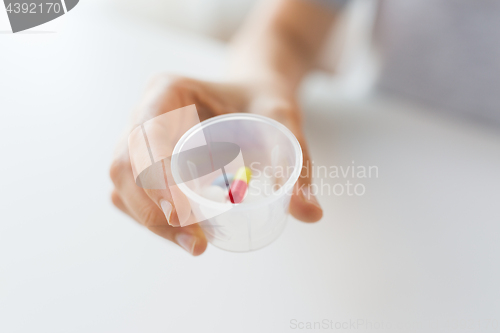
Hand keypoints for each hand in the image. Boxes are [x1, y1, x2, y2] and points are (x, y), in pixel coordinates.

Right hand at [110, 74, 321, 255]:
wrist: (252, 95)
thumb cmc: (262, 101)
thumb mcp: (283, 121)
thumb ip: (297, 162)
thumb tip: (310, 214)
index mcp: (168, 91)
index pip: (147, 136)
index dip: (158, 179)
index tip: (188, 216)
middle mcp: (145, 111)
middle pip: (125, 166)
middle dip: (153, 211)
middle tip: (197, 244)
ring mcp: (140, 136)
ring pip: (122, 183)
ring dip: (150, 219)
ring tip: (195, 244)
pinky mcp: (145, 159)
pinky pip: (131, 192)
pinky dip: (151, 216)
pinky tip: (183, 231)